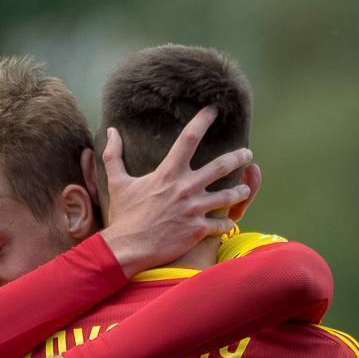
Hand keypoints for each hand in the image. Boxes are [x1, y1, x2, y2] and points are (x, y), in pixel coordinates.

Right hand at [100, 109, 253, 274]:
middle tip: (247, 153)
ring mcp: (194, 209)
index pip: (188, 138)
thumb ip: (114, 155)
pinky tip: (229, 222)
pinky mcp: (198, 230)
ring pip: (228, 196)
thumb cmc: (124, 215)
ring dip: (240, 191)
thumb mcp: (117, 182)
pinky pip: (221, 224)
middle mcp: (185, 188)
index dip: (202, 121)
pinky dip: (227, 223)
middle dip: (238, 157)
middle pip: (220, 166)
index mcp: (168, 173)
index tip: (213, 110)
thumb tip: (111, 131)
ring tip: (245, 189)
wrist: (129, 247)